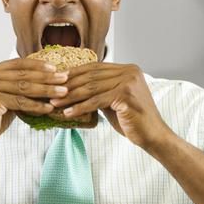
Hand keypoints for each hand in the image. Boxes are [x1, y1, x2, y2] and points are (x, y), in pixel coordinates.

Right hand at [0, 57, 70, 152]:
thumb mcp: (2, 99)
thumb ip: (15, 89)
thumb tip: (43, 83)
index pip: (16, 64)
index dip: (37, 65)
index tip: (55, 68)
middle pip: (22, 75)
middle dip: (46, 77)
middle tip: (65, 78)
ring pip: (23, 88)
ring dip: (46, 90)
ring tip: (62, 92)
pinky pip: (19, 103)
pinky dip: (36, 106)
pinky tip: (49, 108)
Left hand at [49, 62, 167, 147]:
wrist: (152, 136)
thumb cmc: (132, 121)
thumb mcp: (113, 100)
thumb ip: (99, 90)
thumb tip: (73, 86)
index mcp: (127, 69)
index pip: (94, 67)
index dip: (74, 74)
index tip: (56, 82)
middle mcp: (129, 71)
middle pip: (91, 77)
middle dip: (68, 86)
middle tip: (51, 94)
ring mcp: (129, 82)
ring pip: (92, 88)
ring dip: (70, 97)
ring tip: (55, 104)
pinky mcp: (126, 95)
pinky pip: (96, 101)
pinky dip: (80, 107)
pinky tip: (68, 113)